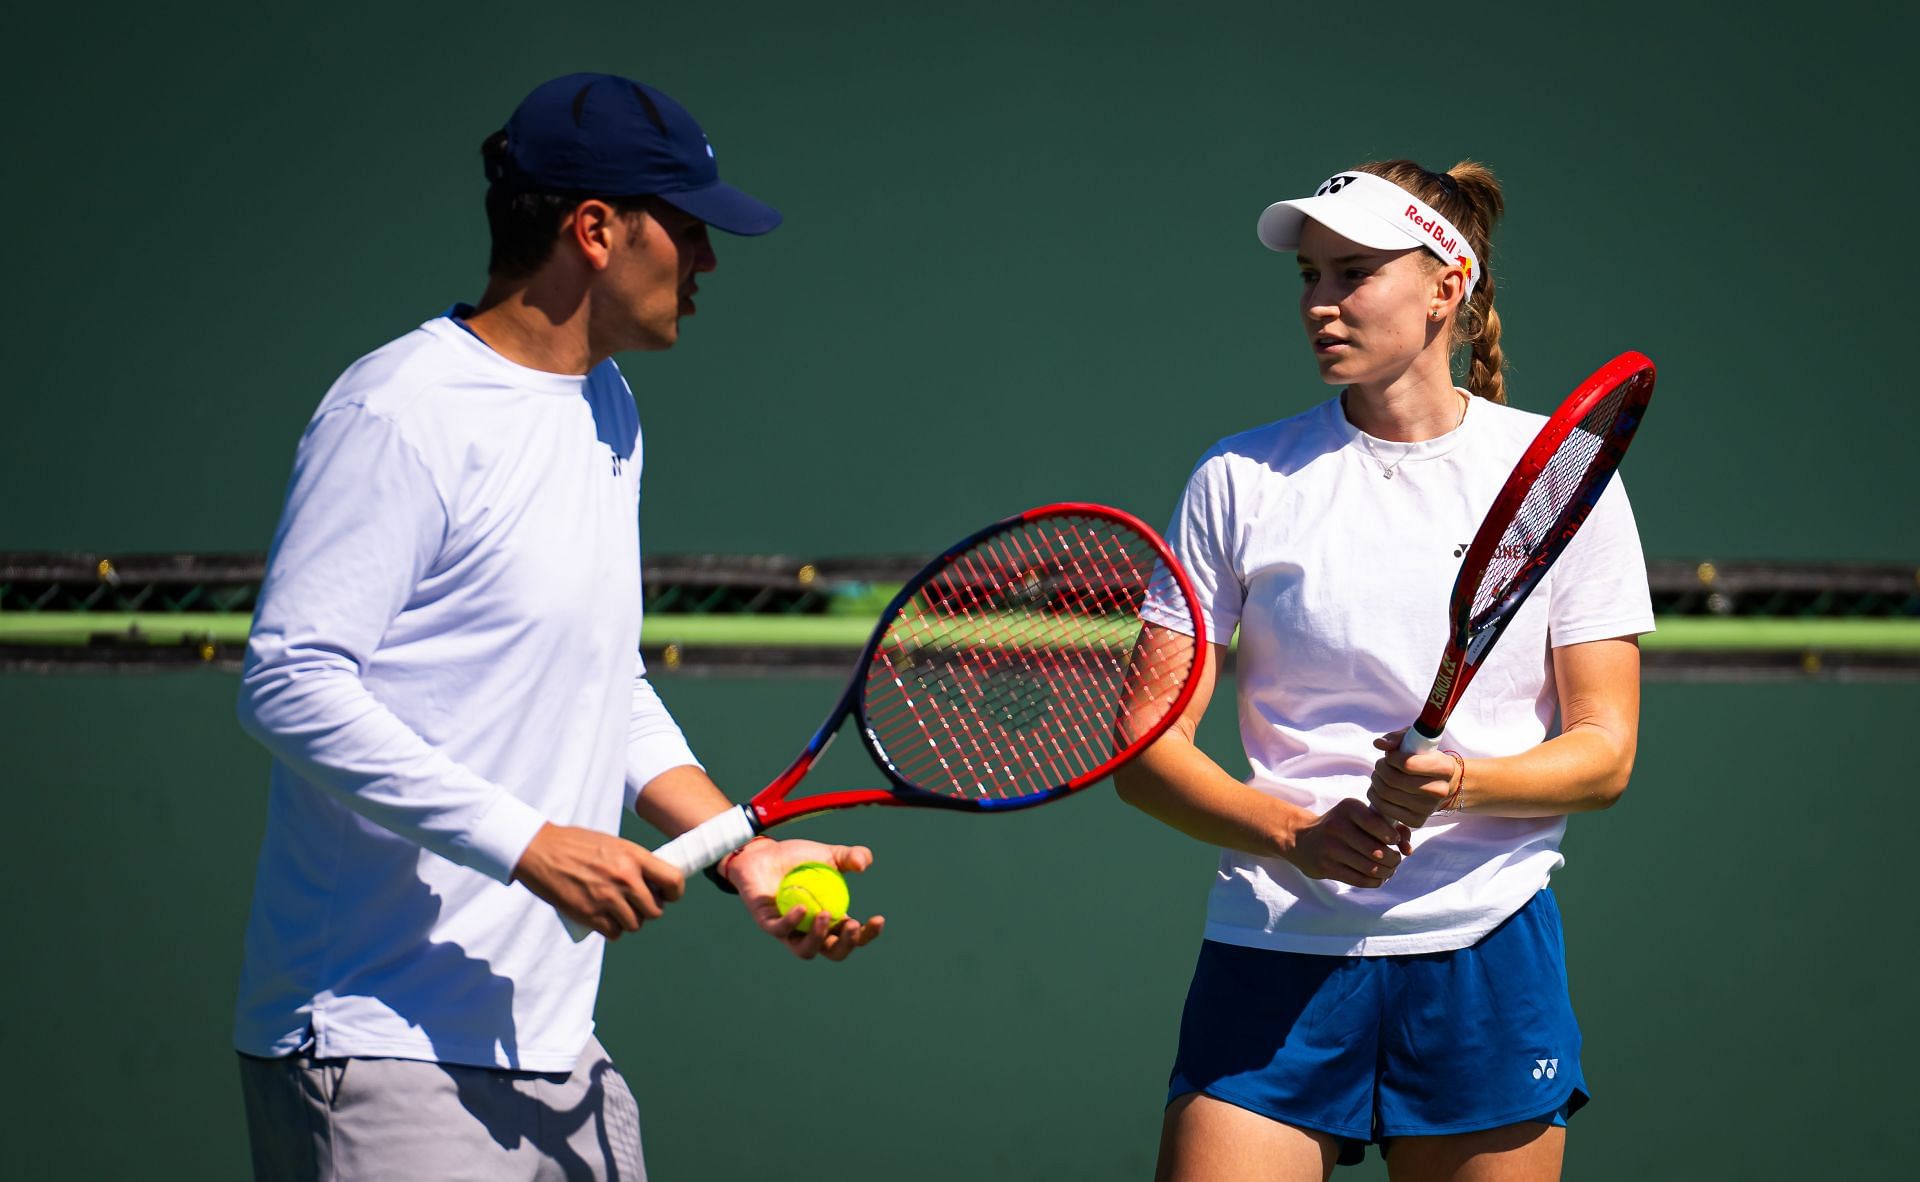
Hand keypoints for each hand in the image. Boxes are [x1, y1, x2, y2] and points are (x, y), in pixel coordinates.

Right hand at [511, 822, 684, 939]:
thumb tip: (652, 881)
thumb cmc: (575, 844)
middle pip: (655, 910)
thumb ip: (632, 862)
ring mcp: (607, 898)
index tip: (667, 895)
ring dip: (629, 921)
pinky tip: (605, 920)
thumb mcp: (612, 844)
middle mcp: (625, 878)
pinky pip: (614, 933)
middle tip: (636, 905)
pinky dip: (612, 930)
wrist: (539, 850)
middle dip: (648, 910)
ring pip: (635, 924)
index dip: (674, 892)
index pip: (673, 880)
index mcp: (633, 856)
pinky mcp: (590, 914)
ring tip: (617, 911)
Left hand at [722, 838, 885, 961]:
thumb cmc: (800, 858)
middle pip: (833, 952)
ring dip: (818, 937)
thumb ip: (851, 856)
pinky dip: (792, 923)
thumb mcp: (829, 854)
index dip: (868, 934)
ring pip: (805, 950)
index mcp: (832, 920)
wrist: (764, 852)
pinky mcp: (767, 923)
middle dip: (846, 944)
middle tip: (852, 925)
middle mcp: (811, 931)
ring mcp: (789, 931)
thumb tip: (863, 864)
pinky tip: (801, 908)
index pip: (853, 936)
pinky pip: (779, 930)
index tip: (878, 918)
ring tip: (825, 915)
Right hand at [1281, 798, 1411, 887]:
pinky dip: (1375, 881)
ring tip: (1389, 870)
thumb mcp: (1360, 817)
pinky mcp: (1325, 867)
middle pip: (1377, 851)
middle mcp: (1337, 826)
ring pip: (1370, 868)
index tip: (1396, 842)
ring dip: (1386, 872)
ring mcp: (1329, 848)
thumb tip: (1408, 849)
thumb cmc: (1342, 826)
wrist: (1303, 839)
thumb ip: (1390, 826)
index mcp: (1348, 808)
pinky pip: (1359, 880)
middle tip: (1395, 860)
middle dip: (1393, 859)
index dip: (1392, 837)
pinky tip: (1378, 878)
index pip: (1376, 824)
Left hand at [1367, 729, 1460, 829]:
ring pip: (1386, 793)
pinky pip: (1384, 808)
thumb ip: (1397, 737)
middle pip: (1393, 779)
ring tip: (1380, 775)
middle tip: (1381, 765)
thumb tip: (1379, 743)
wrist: (1444, 785)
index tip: (1391, 756)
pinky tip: (1380, 788)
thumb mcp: (1417, 740)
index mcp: (1444, 768)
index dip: (1392, 758)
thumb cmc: (1426, 759)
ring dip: (1376, 781)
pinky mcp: (1416, 821)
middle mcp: (1439, 790)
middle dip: (1380, 768)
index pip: (1407, 764)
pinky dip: (1375, 796)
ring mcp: (1428, 808)